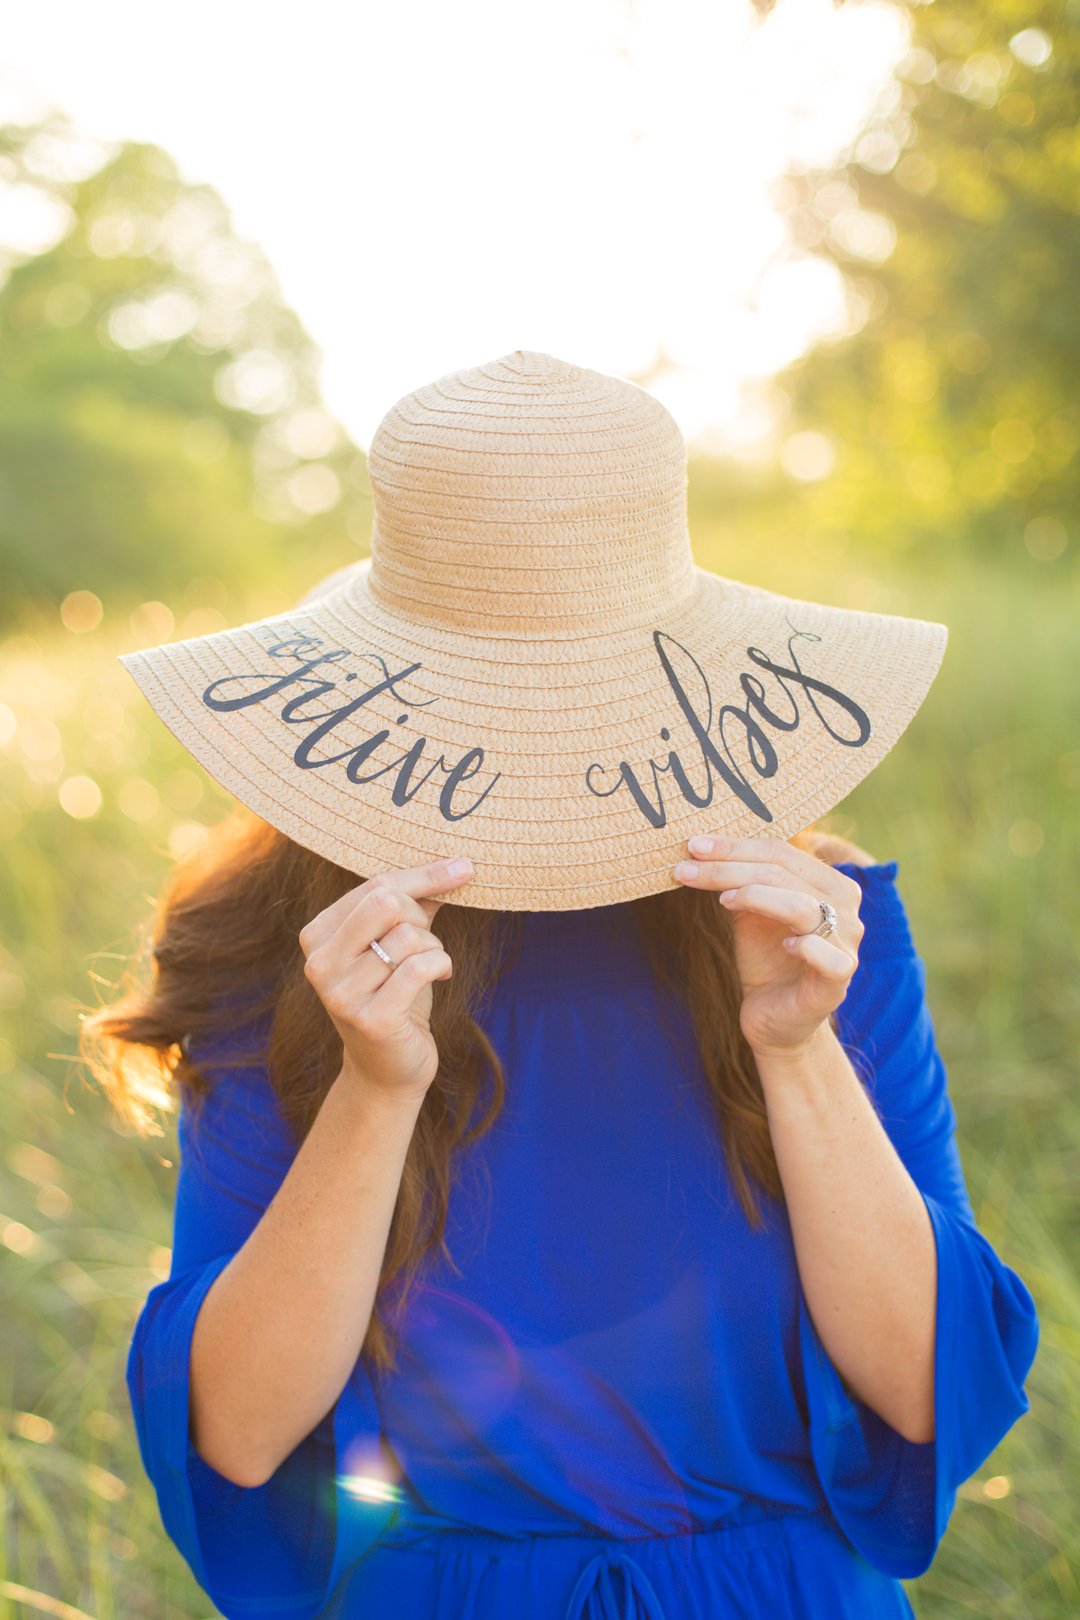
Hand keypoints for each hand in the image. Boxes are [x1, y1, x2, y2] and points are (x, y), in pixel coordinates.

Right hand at [298, 855, 474, 1101]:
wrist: (386, 1069)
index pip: (375, 885)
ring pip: (408, 936)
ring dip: (434, 947)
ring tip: (431, 966)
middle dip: (422, 916)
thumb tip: (456, 865)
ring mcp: (341, 994)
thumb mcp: (396, 944)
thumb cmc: (395, 995)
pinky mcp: (371, 1019)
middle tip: (428, 941)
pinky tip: (442, 975)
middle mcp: (320, 963)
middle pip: (387, 901)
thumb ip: (414, 902)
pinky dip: (441, 964)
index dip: (424, 876)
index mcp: (317, 935)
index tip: (462, 869)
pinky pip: (420, 967)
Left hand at [673, 834, 862, 1058]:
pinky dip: (806, 946)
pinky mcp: (838, 981)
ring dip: (755, 896)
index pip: (780, 852)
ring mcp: (846, 944)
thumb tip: (701, 846)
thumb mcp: (750, 913)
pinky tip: (783, 945)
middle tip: (686, 869)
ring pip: (802, 906)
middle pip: (784, 873)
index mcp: (828, 883)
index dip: (735, 846)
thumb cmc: (765, 960)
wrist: (775, 1020)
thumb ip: (741, 879)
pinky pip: (828, 957)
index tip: (693, 846)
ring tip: (722, 900)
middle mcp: (845, 908)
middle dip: (730, 868)